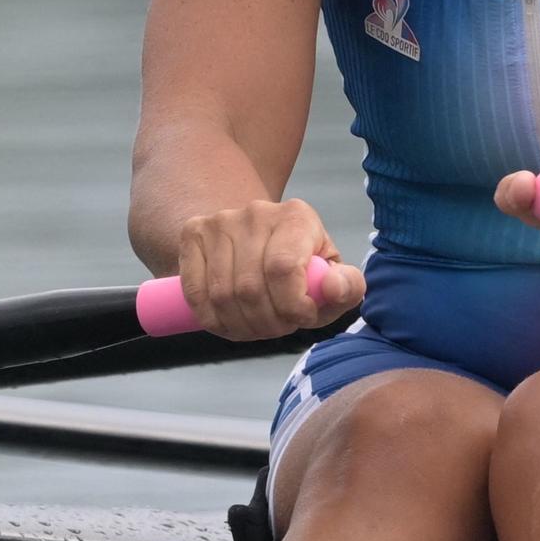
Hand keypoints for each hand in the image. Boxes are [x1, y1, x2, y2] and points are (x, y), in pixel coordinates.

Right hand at [173, 197, 362, 339]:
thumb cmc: (300, 264)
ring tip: (259, 327)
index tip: (302, 318)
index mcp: (296, 217)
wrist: (255, 237)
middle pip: (250, 288)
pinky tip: (231, 323)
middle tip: (280, 328)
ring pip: (222, 295)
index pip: (283, 269)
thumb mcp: (331, 274)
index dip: (291, 306)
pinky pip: (196, 293)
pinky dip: (213, 321)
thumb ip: (347, 286)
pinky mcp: (192, 234)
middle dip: (268, 323)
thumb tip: (334, 288)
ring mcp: (219, 221)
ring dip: (241, 326)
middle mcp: (256, 213)